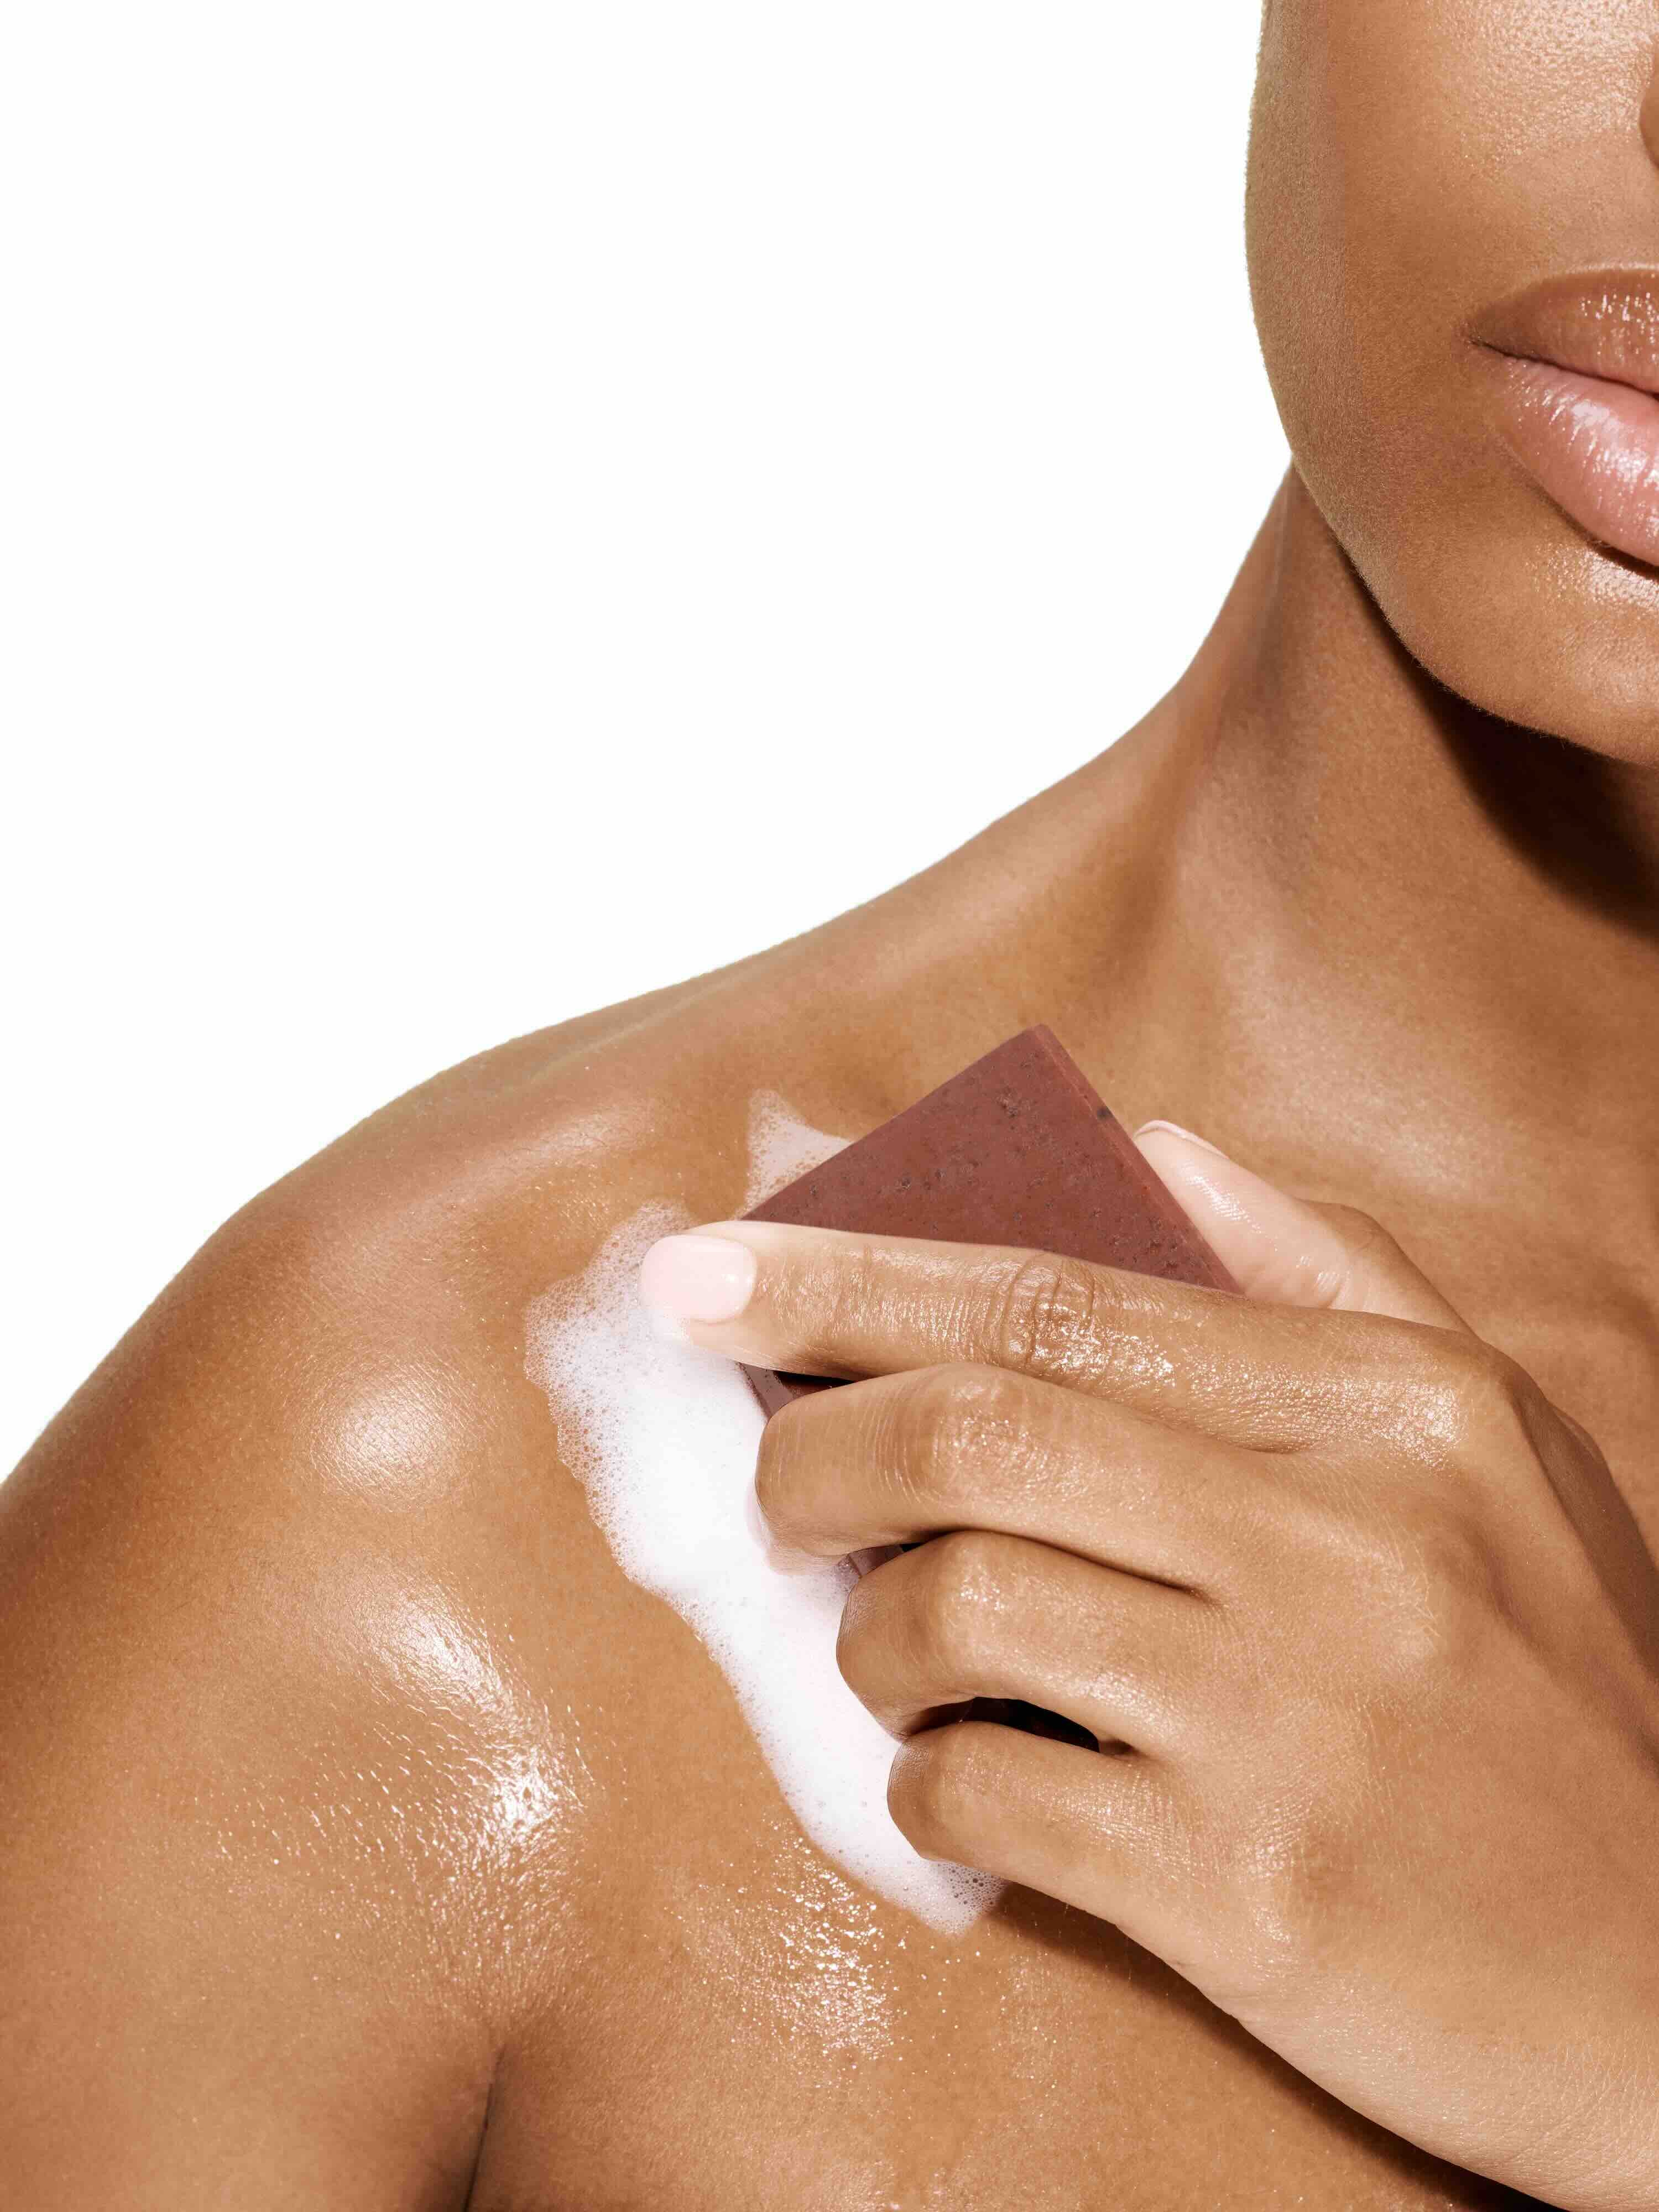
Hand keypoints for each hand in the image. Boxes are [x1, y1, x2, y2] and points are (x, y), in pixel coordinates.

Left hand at [638, 1128, 1658, 2209]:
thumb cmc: (1559, 1688)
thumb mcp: (1497, 1445)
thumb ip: (1326, 1272)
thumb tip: (1148, 1148)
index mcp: (1394, 1411)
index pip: (1058, 1294)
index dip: (848, 1274)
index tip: (699, 1273)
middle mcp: (1347, 1542)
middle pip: (974, 1431)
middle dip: (813, 1446)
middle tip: (776, 1483)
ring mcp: (1291, 1721)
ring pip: (955, 1608)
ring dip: (871, 1634)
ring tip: (901, 1652)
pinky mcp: (1244, 1895)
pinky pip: (983, 1797)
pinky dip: (924, 1781)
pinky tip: (966, 1780)